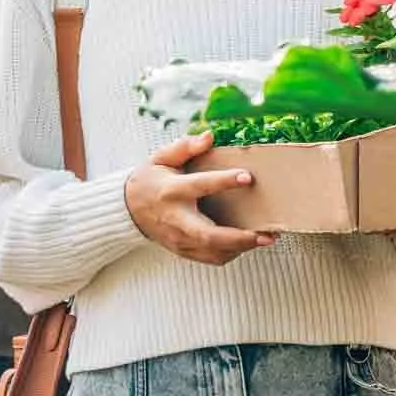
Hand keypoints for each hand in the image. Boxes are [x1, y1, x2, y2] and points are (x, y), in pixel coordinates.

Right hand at [125, 132, 275, 266]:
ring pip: (213, 251)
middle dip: (239, 238)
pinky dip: (231, 253)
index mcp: (172, 191)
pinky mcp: (183, 251)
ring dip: (241, 248)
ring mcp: (179, 239)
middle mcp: (176, 219)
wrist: (128, 210)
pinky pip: (211, 258)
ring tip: (265, 238)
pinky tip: (246, 243)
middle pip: (208, 235)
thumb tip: (209, 137)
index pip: (200, 186)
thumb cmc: (150, 180)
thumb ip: (185, 147)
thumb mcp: (161, 158)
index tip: (248, 177)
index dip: (224, 182)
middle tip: (266, 234)